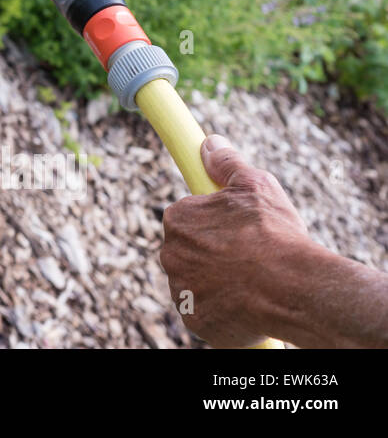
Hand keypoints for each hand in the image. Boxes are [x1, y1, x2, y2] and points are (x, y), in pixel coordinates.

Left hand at [159, 134, 310, 346]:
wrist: (291, 287)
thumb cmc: (274, 235)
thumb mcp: (256, 187)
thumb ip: (227, 164)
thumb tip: (210, 143)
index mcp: (178, 219)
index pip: (188, 220)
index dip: (215, 226)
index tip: (236, 234)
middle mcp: (170, 253)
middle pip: (189, 252)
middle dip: (214, 255)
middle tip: (248, 258)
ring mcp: (180, 289)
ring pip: (196, 282)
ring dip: (217, 282)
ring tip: (252, 281)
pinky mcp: (194, 319)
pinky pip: (204, 312)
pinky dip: (222, 310)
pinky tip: (247, 303)